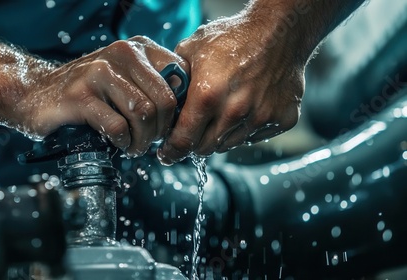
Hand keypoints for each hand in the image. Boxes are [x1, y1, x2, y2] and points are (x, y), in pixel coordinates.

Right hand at [16, 36, 188, 156]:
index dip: (179, 110)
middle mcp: (121, 54)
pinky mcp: (80, 95)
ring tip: (134, 146)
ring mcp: (99, 72)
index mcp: (138, 48)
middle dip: (161, 130)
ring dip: (142, 140)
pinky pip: (118, 126)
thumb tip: (185, 110)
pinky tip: (118, 143)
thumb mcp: (125, 80)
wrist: (35, 93)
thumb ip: (154, 86)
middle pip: (164, 100)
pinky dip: (123, 142)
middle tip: (150, 141)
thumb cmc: (88, 92)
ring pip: (144, 114)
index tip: (167, 126)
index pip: (180, 79)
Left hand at [157, 13, 304, 164]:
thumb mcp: (192, 50)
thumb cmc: (234, 37)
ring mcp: (261, 117)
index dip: (171, 151)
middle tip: (192, 130)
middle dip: (194, 143)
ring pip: (229, 145)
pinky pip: (253, 137)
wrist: (280, 30)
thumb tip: (162, 99)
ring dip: (219, 136)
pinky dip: (244, 129)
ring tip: (219, 113)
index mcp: (207, 95)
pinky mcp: (281, 120)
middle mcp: (235, 111)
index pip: (183, 141)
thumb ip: (175, 79)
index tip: (167, 154)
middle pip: (205, 149)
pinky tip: (244, 108)